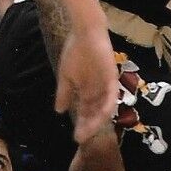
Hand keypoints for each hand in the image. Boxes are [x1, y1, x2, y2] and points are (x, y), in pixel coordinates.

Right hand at [55, 20, 119, 144]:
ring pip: (103, 108)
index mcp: (87, 90)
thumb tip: (58, 111)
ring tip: (87, 131)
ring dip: (96, 120)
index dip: (81, 124)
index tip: (75, 137)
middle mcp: (97, 90)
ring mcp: (106, 85)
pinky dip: (107, 106)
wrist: (84, 32)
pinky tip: (100, 116)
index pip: (85, 112)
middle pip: (94, 113)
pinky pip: (111, 96)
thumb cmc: (75, 51)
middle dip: (88, 127)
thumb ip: (64, 93)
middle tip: (80, 138)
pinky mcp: (112, 78)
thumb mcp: (66, 76)